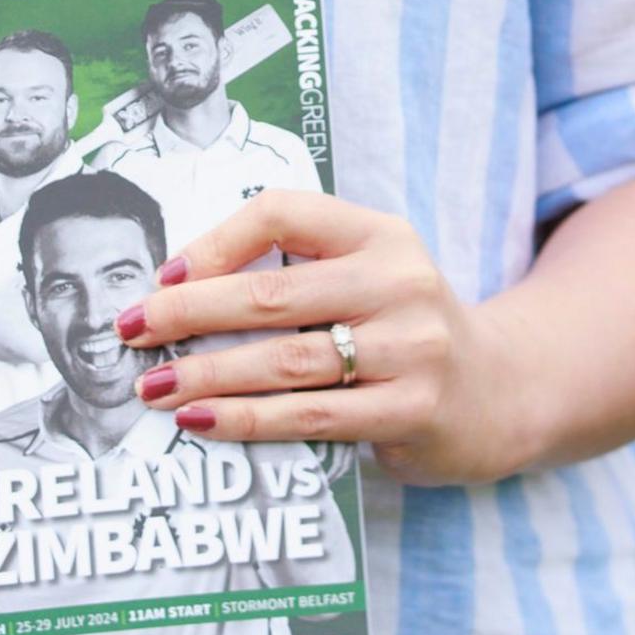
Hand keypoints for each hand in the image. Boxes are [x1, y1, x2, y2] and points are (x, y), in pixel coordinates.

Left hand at [115, 190, 526, 487]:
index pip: (282, 213)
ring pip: (286, 362)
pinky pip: (312, 416)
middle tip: (130, 330)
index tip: (164, 276)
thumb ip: (297, 270)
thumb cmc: (405, 328)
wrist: (504, 391)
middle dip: (188, 313)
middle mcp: (400, 281)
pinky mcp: (413, 409)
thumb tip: (178, 287)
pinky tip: (201, 421)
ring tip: (152, 385)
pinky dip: (247, 420)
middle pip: (272, 295)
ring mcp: (412, 348)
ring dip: (207, 374)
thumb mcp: (367, 274)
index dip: (214, 242)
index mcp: (380, 233)